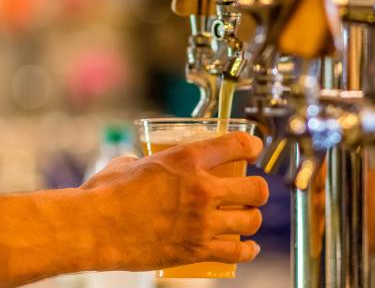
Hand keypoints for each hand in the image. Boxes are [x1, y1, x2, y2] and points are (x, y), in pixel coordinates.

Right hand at [81, 132, 268, 270]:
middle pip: (256, 188)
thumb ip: (147, 160)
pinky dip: (247, 250)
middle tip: (249, 191)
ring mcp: (202, 221)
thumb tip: (144, 162)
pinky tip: (248, 247)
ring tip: (244, 218)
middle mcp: (202, 189)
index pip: (238, 145)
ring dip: (251, 218)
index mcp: (188, 160)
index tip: (254, 150)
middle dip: (257, 189)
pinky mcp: (196, 249)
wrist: (93, 228)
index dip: (253, 146)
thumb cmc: (107, 194)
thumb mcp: (132, 163)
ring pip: (252, 220)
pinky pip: (237, 252)